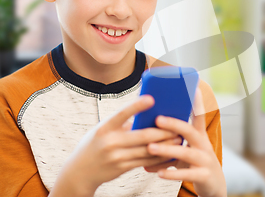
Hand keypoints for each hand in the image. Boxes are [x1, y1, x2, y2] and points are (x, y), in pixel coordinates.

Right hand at [50, 95, 180, 195]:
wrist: (79, 172)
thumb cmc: (95, 144)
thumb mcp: (103, 129)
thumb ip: (122, 122)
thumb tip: (148, 112)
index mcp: (104, 128)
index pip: (121, 114)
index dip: (136, 106)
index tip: (151, 98)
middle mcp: (109, 142)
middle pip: (142, 135)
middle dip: (163, 131)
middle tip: (177, 125)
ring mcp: (116, 157)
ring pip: (147, 150)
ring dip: (165, 145)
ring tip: (178, 139)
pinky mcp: (122, 168)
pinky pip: (145, 162)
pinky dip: (159, 157)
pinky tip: (169, 152)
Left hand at [144, 89, 226, 196]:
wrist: (214, 185)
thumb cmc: (195, 163)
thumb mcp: (188, 149)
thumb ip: (172, 140)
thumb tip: (146, 131)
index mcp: (200, 136)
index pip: (199, 116)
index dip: (198, 103)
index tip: (195, 88)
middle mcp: (204, 145)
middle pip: (190, 131)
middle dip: (174, 124)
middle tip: (158, 119)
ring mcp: (205, 160)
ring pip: (186, 153)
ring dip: (167, 150)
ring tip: (150, 148)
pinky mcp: (203, 176)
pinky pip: (187, 174)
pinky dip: (172, 173)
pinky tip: (158, 172)